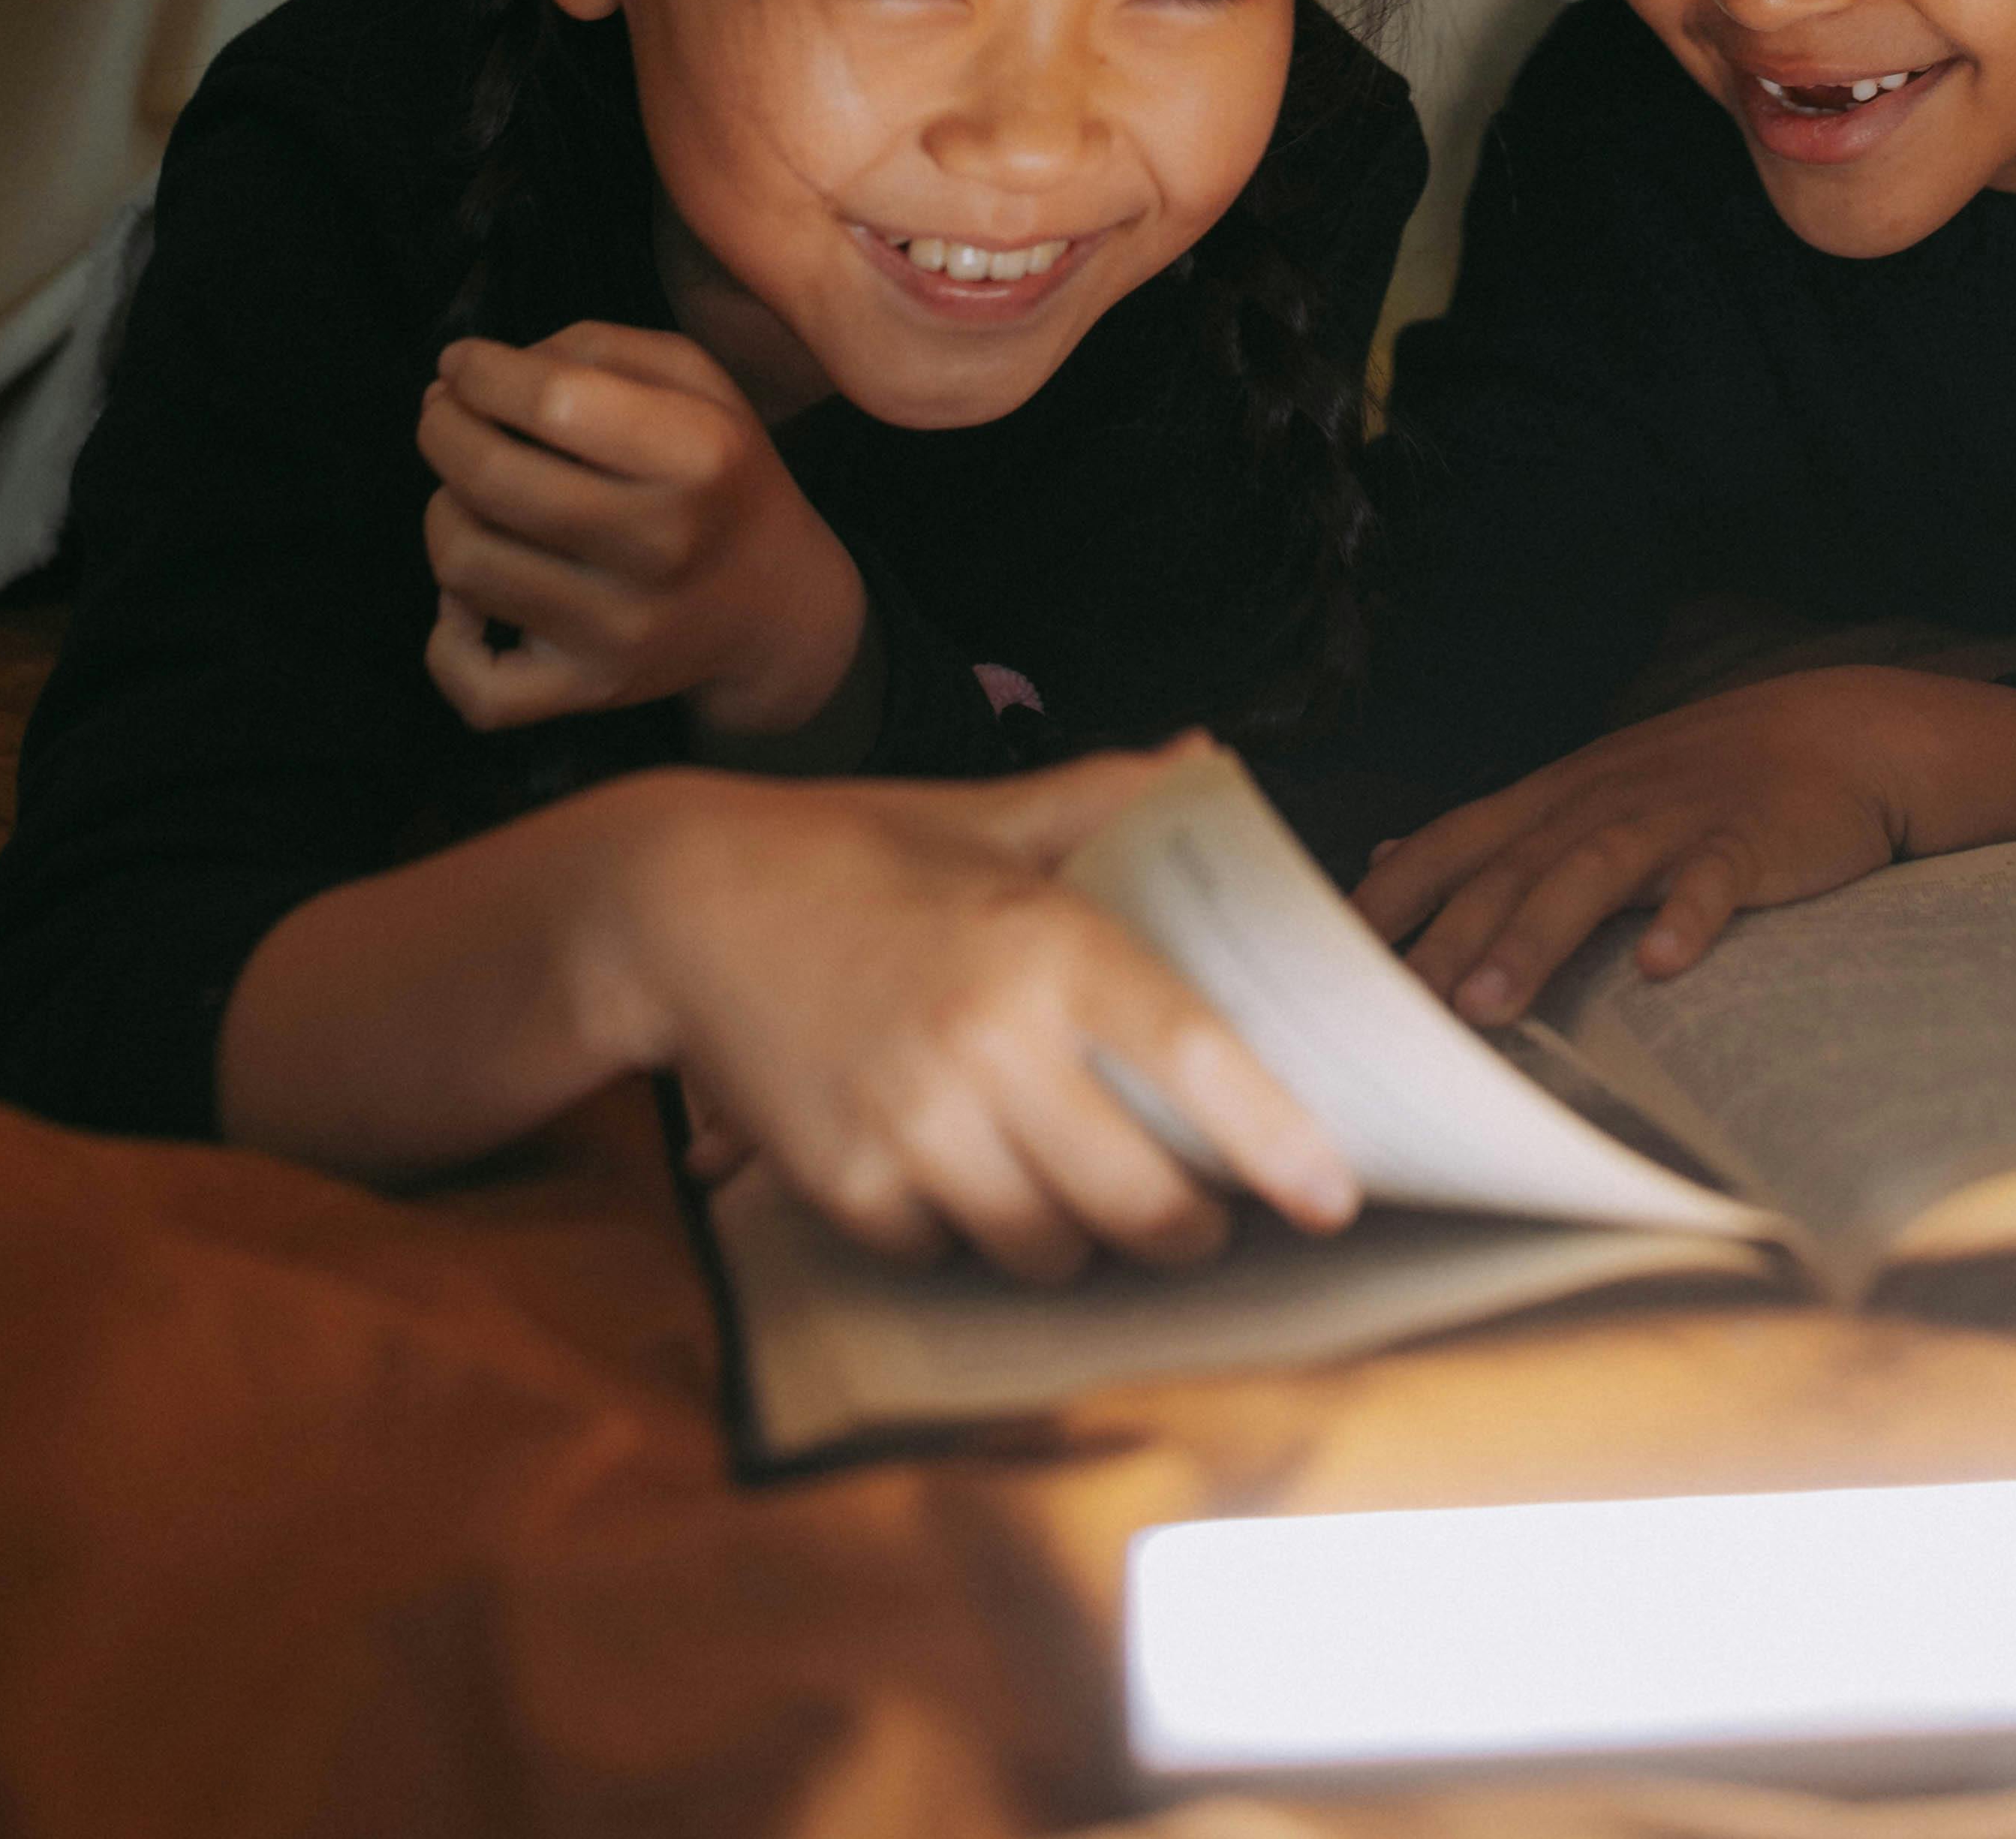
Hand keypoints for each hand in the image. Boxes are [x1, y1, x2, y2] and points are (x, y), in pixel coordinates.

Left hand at [419, 322, 867, 744]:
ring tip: (466, 494)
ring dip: (443, 512)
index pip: (551, 399)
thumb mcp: (695, 380)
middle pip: (491, 478)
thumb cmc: (721, 475)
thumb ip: (593, 348)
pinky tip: (470, 598)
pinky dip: (446, 636)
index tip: (460, 362)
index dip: (481, 371)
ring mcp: (620, 629)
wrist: (777, 608)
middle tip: (442, 413)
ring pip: (464, 564)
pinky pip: (473, 683)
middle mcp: (661, 545)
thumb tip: (476, 375)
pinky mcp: (589, 691)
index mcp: (698, 453)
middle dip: (441, 429)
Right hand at [592, 749, 1363, 1283]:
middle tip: (1203, 1214)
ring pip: (1050, 1249)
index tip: (1336, 1195)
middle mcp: (989, 1041)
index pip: (1196, 1059)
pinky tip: (961, 1179)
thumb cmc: (851, 854)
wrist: (679, 905)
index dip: (1278, 1140)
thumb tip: (1207, 758)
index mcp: (1044, 941)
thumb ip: (1105, 798)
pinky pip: (949, 1256)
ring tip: (1081, 1196)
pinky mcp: (847, 1189)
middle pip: (1141, 1198)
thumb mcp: (982, 814)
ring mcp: (914, 1125)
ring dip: (1080, 1241)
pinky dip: (967, 1236)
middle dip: (1189, 1227)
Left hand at [1353, 668, 2015, 1024]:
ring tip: (1487, 1007)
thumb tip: (1384, 856)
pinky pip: (1714, 882)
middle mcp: (1600, 802)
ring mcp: (1674, 818)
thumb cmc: (1701, 778)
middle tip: (1387, 1013)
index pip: (1450, 843)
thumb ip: (1488, 833)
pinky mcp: (1748, 841)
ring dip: (1534, 939)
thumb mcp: (1584, 792)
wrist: (1839, 734)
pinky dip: (1687, 921)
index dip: (1388, 898)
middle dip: (1443, 940)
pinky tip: (1663, 968)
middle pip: (1506, 870)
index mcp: (1555, 798)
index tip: (1322, 959)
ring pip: (1590, 875)